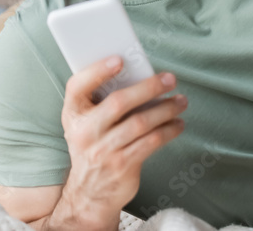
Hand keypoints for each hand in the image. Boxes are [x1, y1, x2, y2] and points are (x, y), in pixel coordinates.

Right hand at [59, 57, 186, 227]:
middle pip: (119, 102)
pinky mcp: (123, 165)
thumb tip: (137, 76)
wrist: (89, 193)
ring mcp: (103, 150)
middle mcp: (85, 131)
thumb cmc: (92, 146)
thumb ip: (100, 101)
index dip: (97, 70)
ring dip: (166, 109)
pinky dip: (168, 130)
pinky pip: (151, 142)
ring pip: (141, 122)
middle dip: (149, 87)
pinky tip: (177, 124)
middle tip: (169, 79)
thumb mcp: (85, 123)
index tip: (120, 60)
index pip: (78, 85)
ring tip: (180, 101)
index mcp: (72, 114)